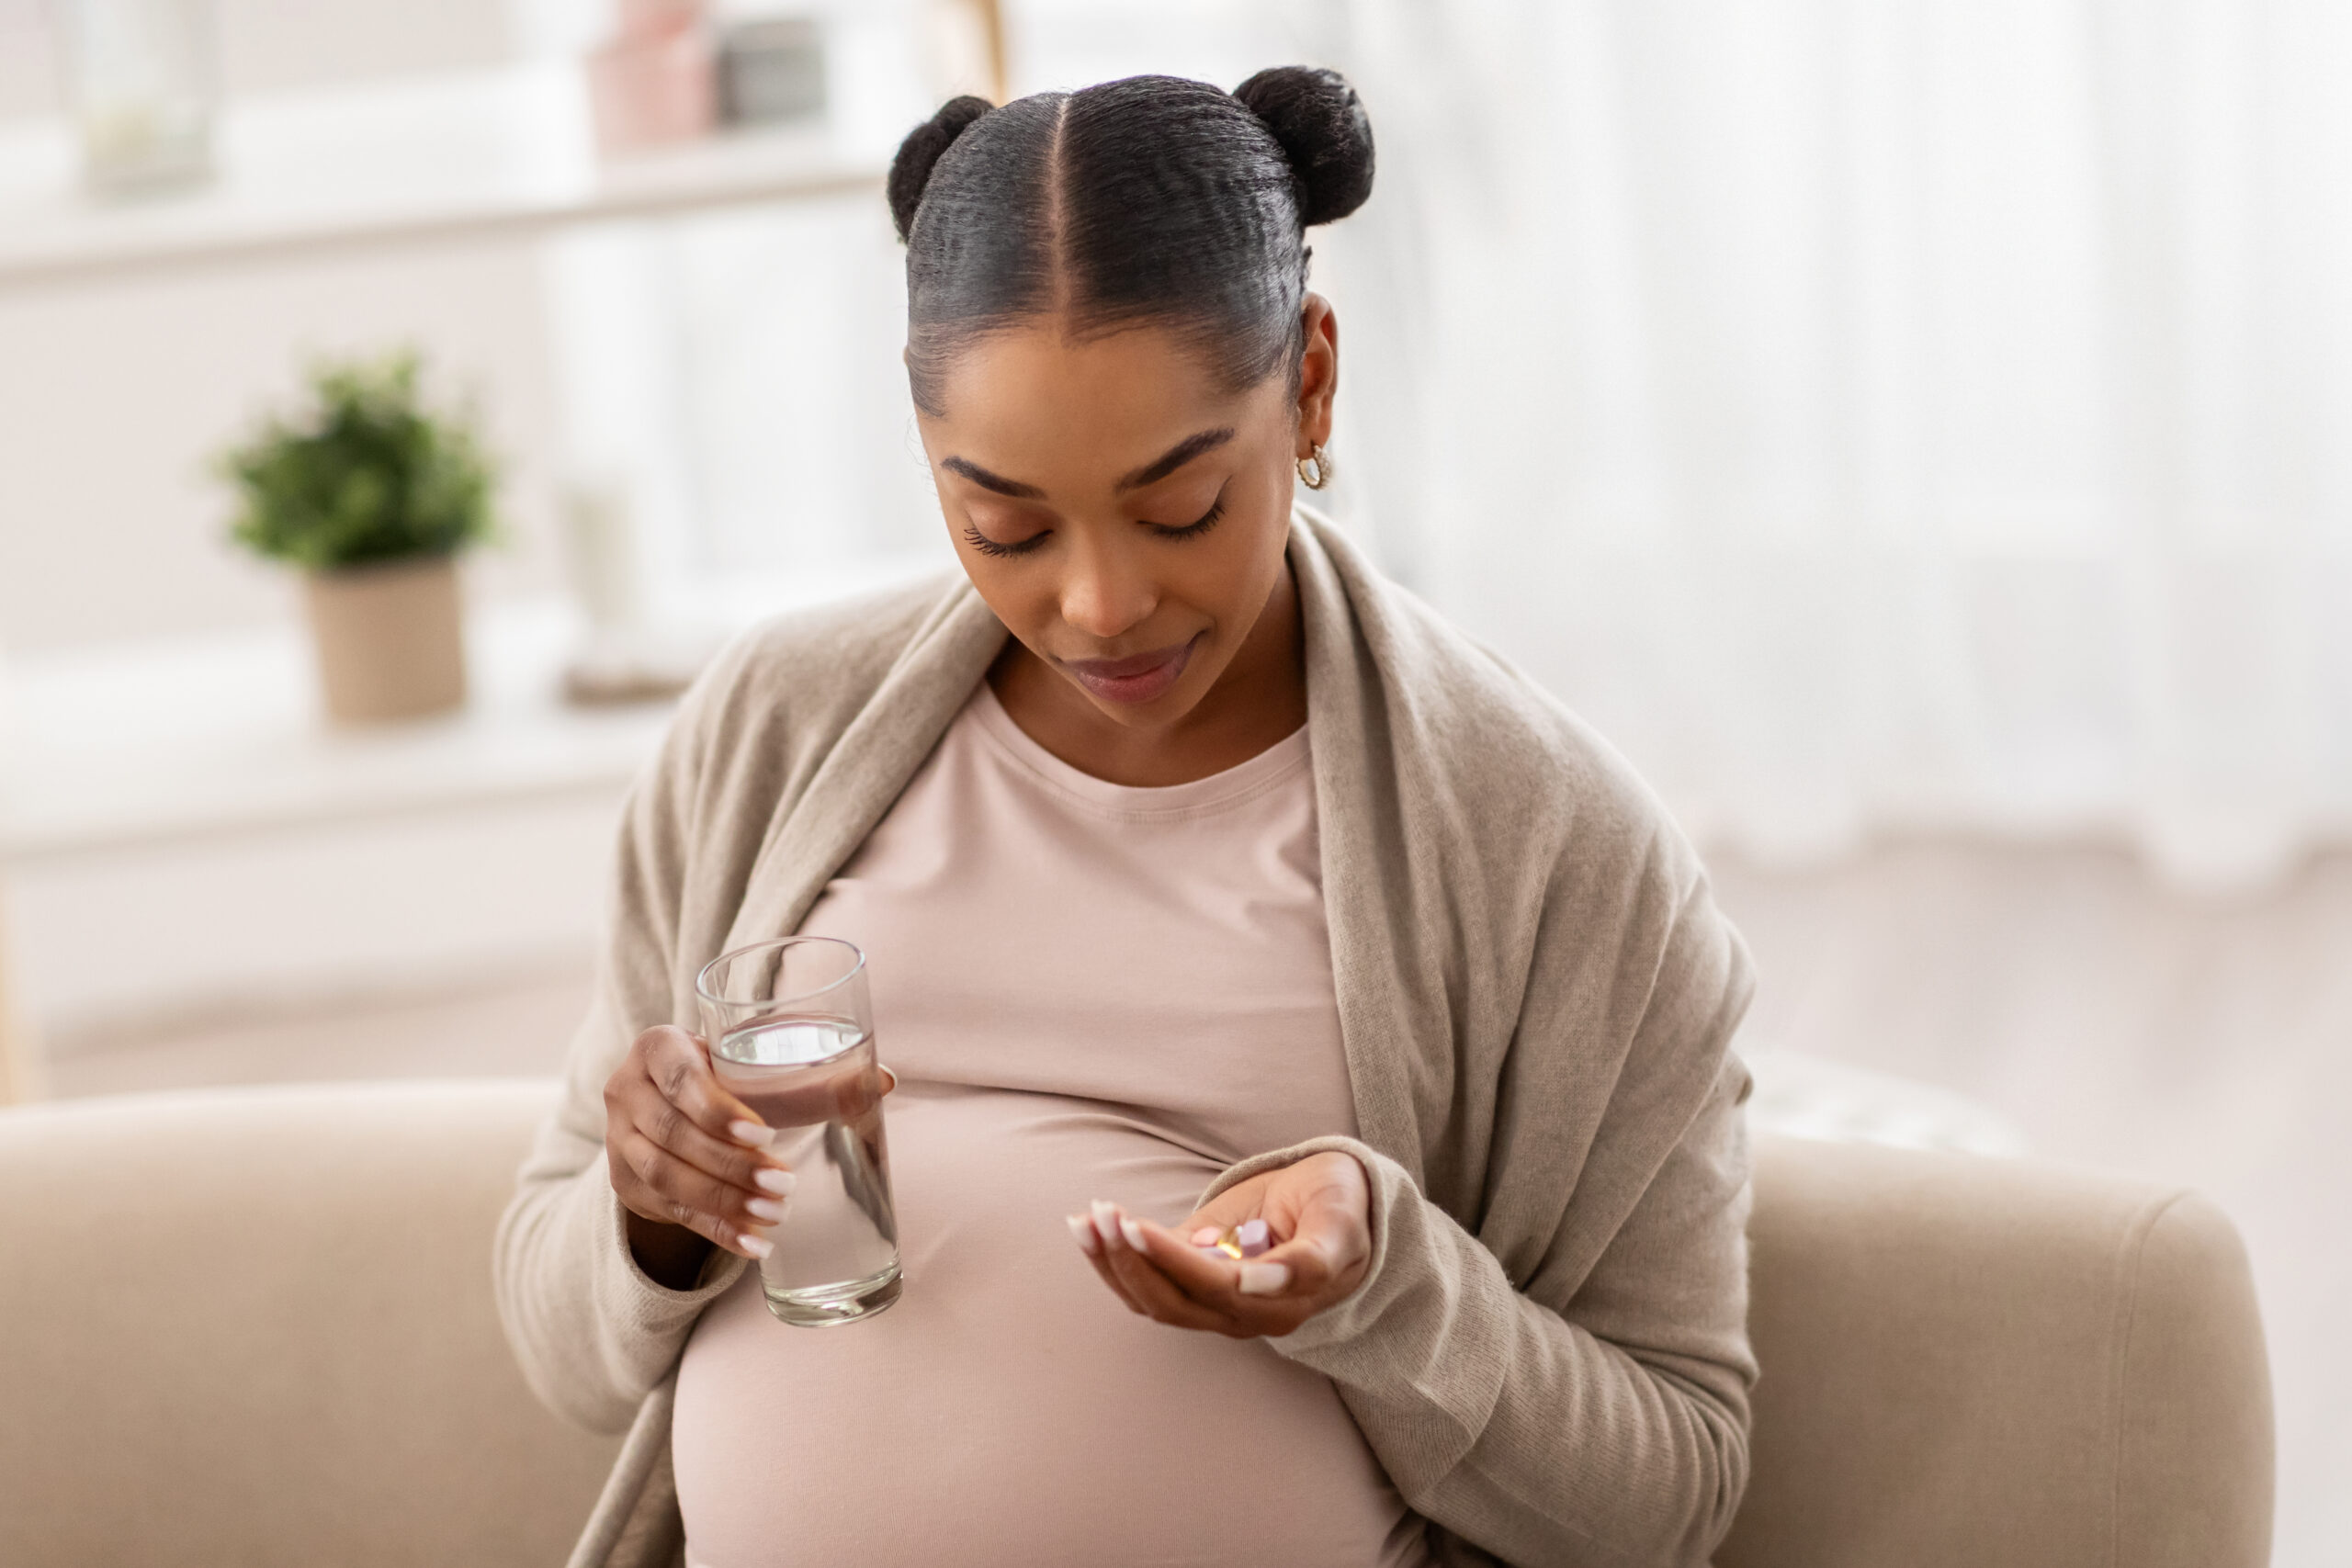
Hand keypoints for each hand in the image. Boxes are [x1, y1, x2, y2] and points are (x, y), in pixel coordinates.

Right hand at [601, 1024, 901, 1285]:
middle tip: (784, 1184)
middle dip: (731, 1166)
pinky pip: (670, 1212)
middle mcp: (626, 1090)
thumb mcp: (752, 1068)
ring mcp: (618, 1141)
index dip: (718, 1110)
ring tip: (774, 1215)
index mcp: (657, 1048)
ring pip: (666, 1178)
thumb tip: (886, 1081)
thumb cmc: (723, 1077)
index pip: (681, 1079)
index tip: (766, 1135)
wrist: (665, 1104)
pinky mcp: (626, 1184)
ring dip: (723, 1202)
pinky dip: (716, 1230)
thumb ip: (814, 1077)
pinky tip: (754, 1244)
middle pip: (674, 1135)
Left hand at [1066, 1151, 1371, 1338]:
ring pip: (1155, 1302)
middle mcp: (1249, 1312)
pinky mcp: (1198, 1288)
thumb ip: (1312, 1257)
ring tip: (1086, 1219)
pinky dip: (1113, 1262)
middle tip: (1106, 1212)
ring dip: (1115, 1263)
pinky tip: (1086, 1228)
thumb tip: (1254, 1281)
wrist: (1340, 1212)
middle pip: (1178, 1301)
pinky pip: (1148, 1289)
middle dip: (1135, 1258)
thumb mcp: (1341, 1220)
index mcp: (1287, 1297)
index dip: (1179, 1260)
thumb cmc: (1341, 1207)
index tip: (1139, 1229)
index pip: (1224, 1285)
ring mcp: (1219, 1306)